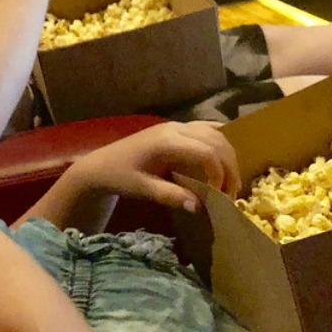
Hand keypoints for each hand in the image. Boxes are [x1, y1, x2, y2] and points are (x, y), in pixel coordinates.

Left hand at [66, 121, 241, 212]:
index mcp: (166, 142)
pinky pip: (206, 128)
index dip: (219, 174)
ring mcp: (176, 125)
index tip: (218, 196)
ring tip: (228, 181)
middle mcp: (175, 128)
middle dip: (229, 167)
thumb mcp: (143, 189)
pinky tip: (225, 157)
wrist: (101, 164)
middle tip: (231, 193)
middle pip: (216, 141)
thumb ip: (170, 196)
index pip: (207, 153)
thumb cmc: (120, 176)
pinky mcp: (175, 128)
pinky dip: (220, 141)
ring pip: (215, 133)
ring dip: (227, 155)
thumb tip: (199, 206)